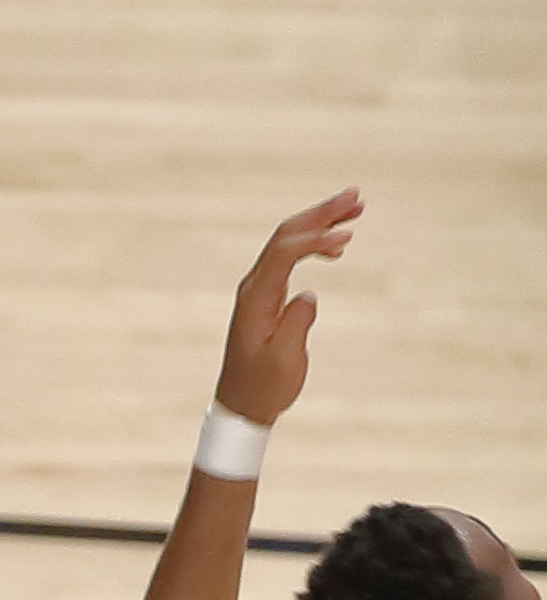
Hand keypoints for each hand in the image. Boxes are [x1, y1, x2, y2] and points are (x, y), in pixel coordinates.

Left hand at [214, 189, 361, 427]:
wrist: (243, 403)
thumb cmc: (263, 386)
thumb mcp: (284, 360)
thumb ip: (295, 325)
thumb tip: (308, 296)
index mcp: (256, 297)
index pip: (285, 252)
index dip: (316, 239)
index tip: (348, 237)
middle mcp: (254, 285)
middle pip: (286, 235)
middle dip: (320, 213)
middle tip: (356, 196)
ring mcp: (260, 288)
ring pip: (289, 242)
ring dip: (320, 222)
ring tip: (355, 208)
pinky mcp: (268, 295)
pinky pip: (290, 257)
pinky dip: (314, 244)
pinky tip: (337, 244)